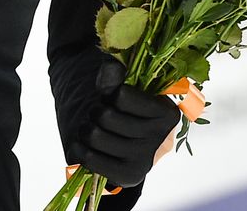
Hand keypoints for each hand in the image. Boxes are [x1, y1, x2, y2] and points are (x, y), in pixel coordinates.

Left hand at [67, 60, 179, 188]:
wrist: (141, 145)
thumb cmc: (135, 112)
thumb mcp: (133, 89)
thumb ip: (119, 75)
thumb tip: (109, 69)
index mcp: (167, 112)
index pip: (120, 95)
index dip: (108, 92)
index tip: (111, 97)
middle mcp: (160, 138)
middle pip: (105, 116)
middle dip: (95, 111)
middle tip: (100, 113)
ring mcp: (145, 160)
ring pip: (95, 136)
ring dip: (86, 128)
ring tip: (93, 127)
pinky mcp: (129, 176)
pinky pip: (90, 159)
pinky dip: (79, 148)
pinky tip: (84, 144)